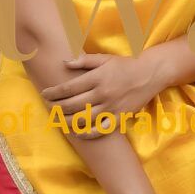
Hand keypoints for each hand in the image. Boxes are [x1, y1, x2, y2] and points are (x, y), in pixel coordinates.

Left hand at [40, 45, 167, 136]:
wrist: (150, 74)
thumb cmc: (125, 65)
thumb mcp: (104, 58)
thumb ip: (84, 61)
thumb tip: (64, 62)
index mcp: (97, 78)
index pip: (69, 88)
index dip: (54, 92)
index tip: (44, 94)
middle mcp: (102, 93)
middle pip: (72, 105)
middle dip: (56, 107)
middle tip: (47, 107)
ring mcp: (111, 107)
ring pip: (83, 119)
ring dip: (67, 121)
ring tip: (58, 120)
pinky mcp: (119, 117)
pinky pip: (101, 130)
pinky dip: (88, 134)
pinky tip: (78, 134)